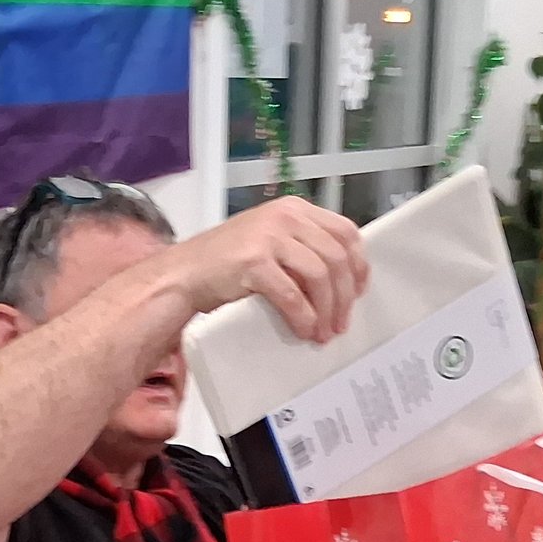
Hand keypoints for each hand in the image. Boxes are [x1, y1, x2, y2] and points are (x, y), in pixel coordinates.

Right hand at [162, 197, 368, 342]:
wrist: (184, 274)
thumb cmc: (225, 263)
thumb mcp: (269, 242)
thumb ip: (301, 248)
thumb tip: (340, 280)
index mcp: (294, 209)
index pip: (344, 231)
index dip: (358, 265)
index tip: (358, 291)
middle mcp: (285, 217)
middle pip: (336, 257)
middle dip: (344, 296)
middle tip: (341, 323)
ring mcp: (269, 237)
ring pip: (319, 276)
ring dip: (326, 310)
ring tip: (323, 333)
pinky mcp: (254, 262)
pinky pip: (293, 295)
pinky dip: (303, 317)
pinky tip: (304, 331)